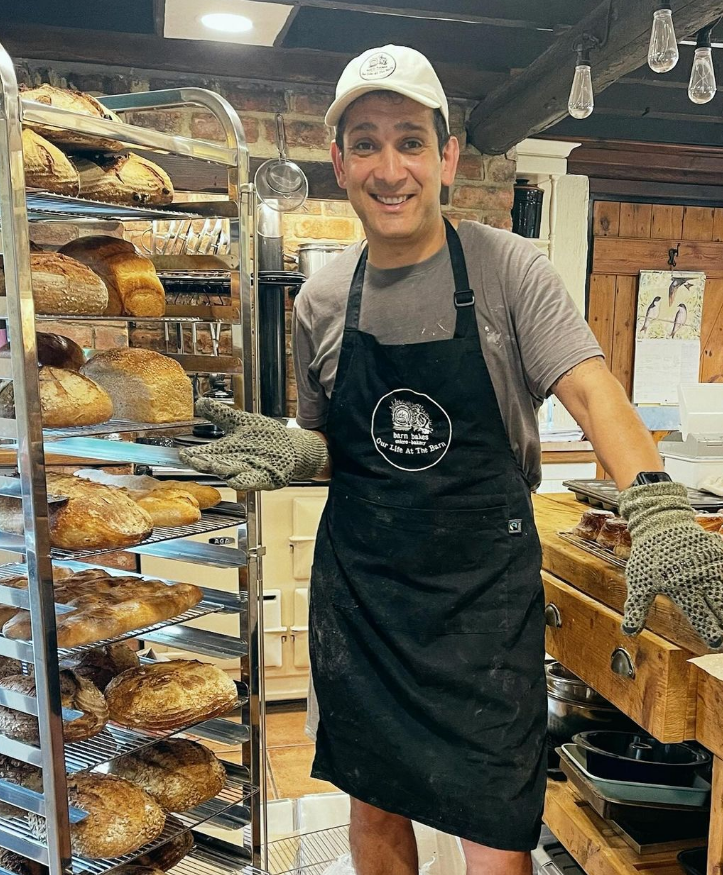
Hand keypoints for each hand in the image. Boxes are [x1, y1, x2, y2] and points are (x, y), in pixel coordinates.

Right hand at [178, 398, 327, 490]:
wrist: (290, 446)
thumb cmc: (263, 436)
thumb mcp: (240, 421)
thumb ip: (220, 414)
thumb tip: (200, 402)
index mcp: (225, 450)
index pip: (204, 453)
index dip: (193, 455)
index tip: (182, 454)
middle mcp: (233, 463)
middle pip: (215, 465)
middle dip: (205, 463)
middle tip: (195, 460)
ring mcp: (248, 471)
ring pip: (231, 473)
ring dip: (223, 471)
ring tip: (214, 466)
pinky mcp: (264, 478)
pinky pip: (252, 481)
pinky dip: (244, 481)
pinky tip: (236, 480)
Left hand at [619, 481, 722, 648]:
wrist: (660, 522)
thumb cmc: (649, 555)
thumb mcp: (638, 581)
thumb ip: (636, 608)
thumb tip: (629, 632)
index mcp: (680, 588)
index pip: (700, 616)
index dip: (710, 632)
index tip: (716, 644)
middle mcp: (699, 578)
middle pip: (719, 607)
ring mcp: (711, 565)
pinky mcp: (718, 553)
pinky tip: (721, 586)